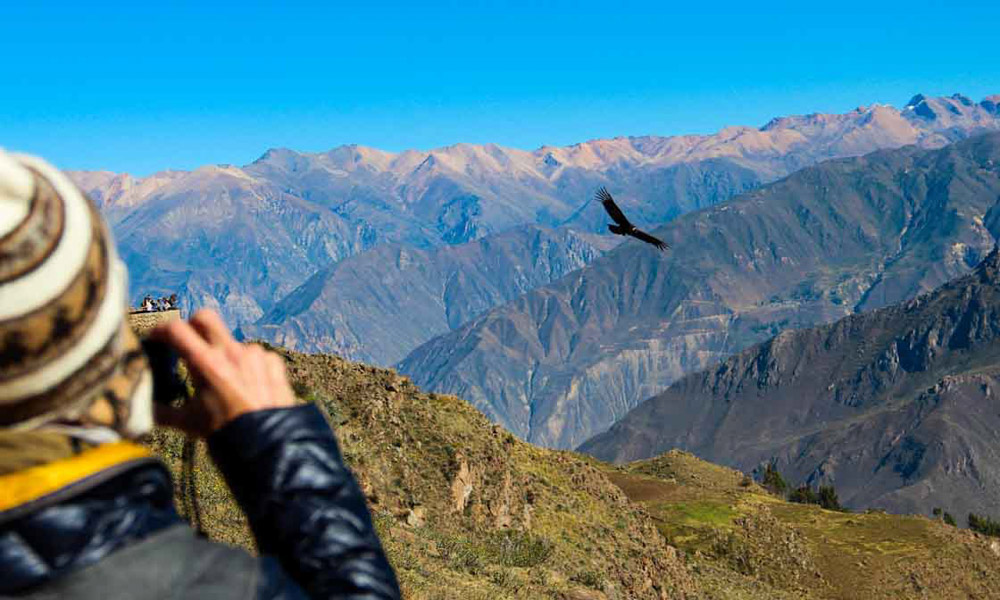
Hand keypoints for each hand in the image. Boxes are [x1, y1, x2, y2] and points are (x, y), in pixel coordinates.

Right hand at [150, 309, 295, 436]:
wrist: (267, 445)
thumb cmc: (225, 433)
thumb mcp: (189, 423)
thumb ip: (162, 412)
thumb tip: (141, 409)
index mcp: (206, 363)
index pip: (177, 329)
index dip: (162, 330)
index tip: (157, 339)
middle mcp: (231, 352)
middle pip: (205, 317)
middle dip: (192, 325)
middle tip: (187, 342)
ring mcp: (255, 355)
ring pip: (232, 341)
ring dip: (224, 353)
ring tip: (223, 378)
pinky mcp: (273, 362)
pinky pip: (256, 355)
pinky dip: (248, 365)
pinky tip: (247, 384)